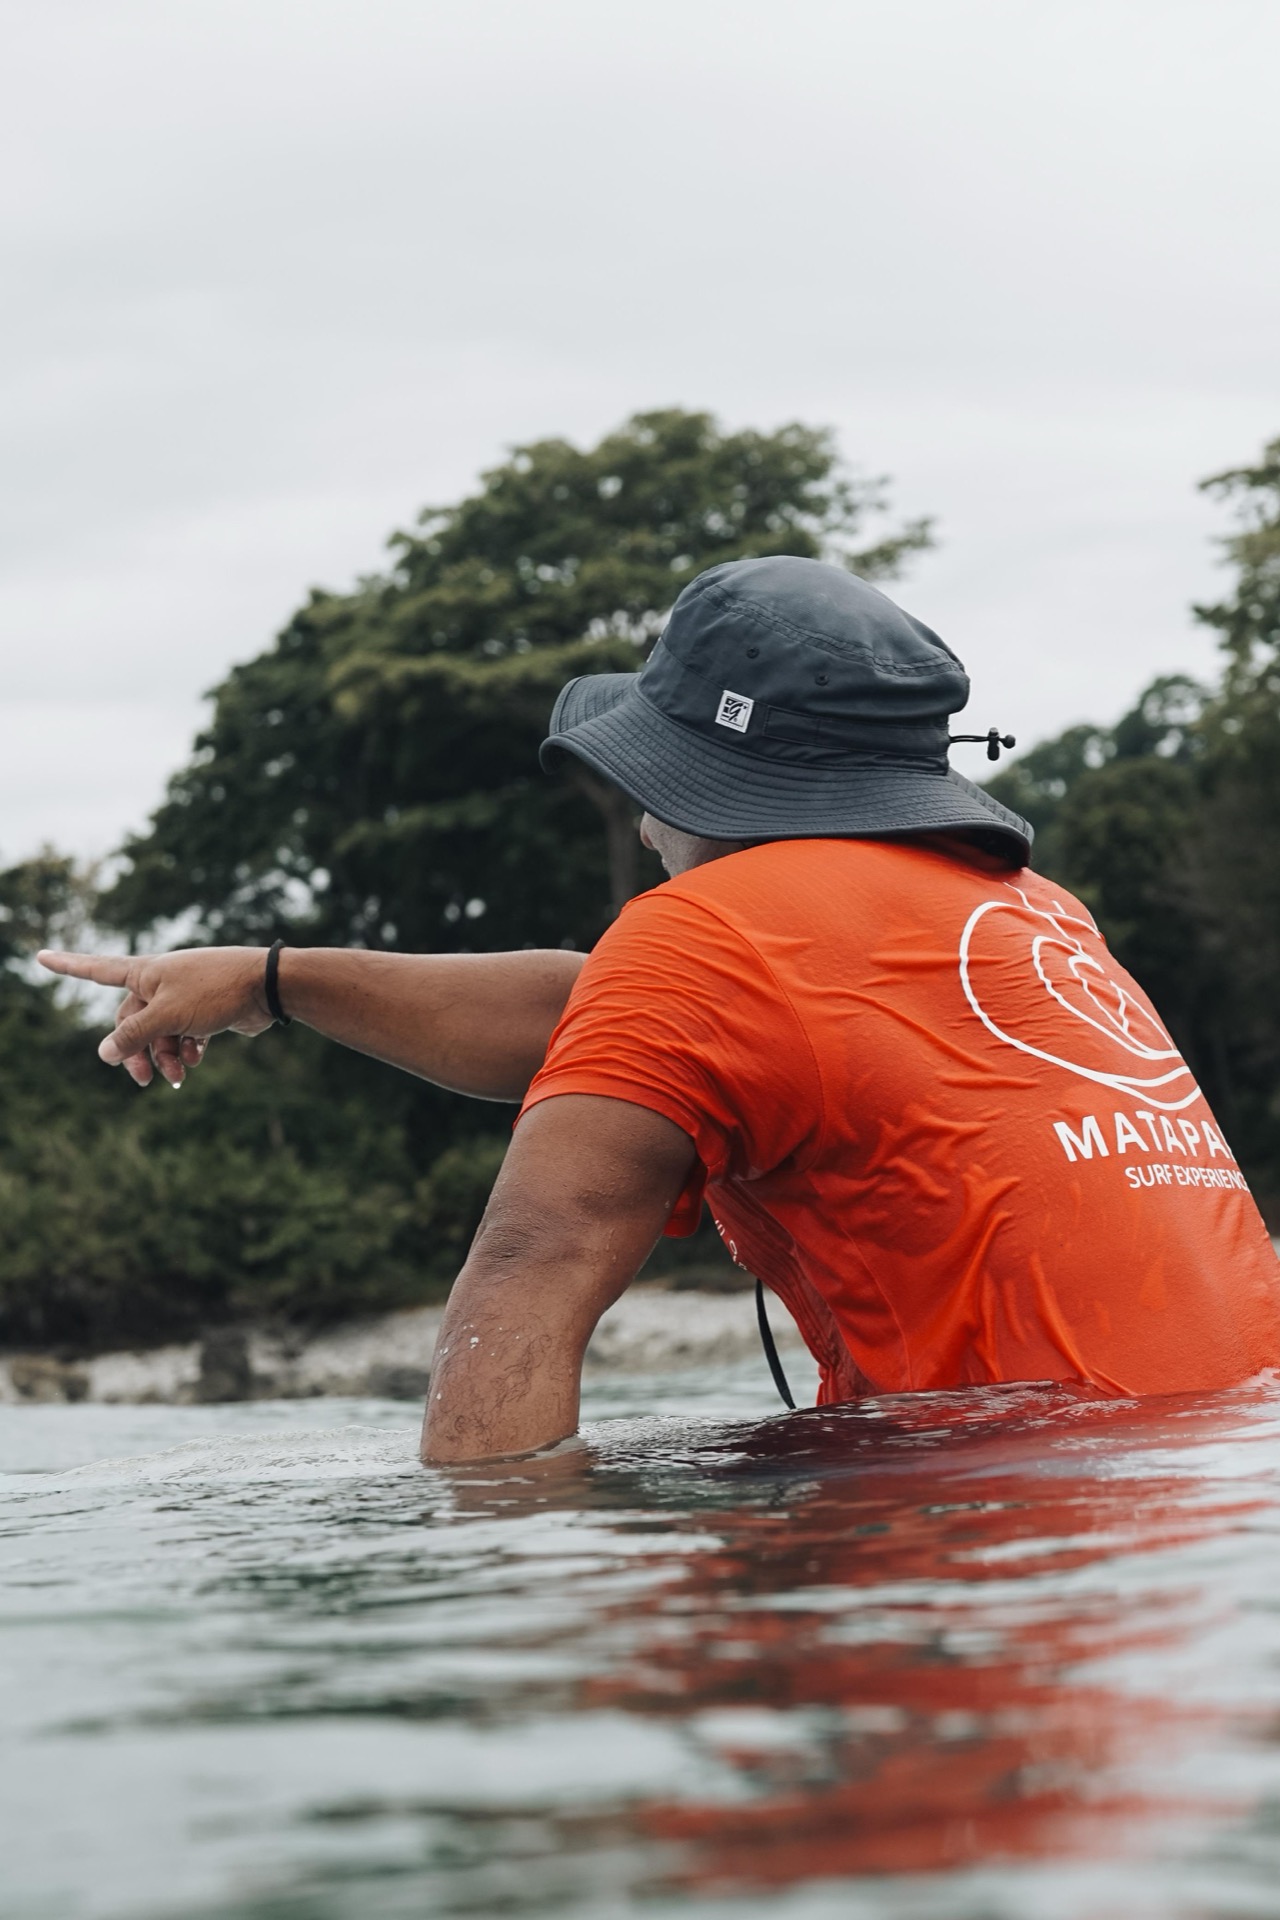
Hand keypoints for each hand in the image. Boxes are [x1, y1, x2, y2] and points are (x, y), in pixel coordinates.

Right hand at [37, 946, 274, 1087]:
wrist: (266, 987)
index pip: (96, 969)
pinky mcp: (204, 1011)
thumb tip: (102, 1053)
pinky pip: (183, 1035)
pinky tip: (196, 1061)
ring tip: (179, 1076)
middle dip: (136, 1052)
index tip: (40, 956)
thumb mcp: (168, 1016)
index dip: (68, 966)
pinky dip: (186, 1050)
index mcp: (145, 973)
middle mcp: (160, 982)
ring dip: (165, 1056)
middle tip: (145, 1080)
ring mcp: (183, 996)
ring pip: (159, 1033)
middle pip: (131, 1021)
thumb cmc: (215, 991)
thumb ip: (133, 1035)